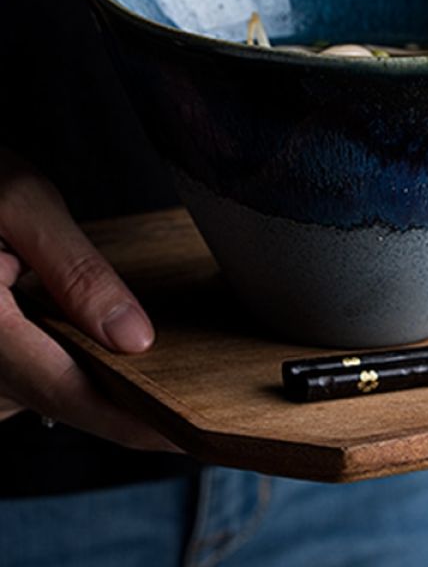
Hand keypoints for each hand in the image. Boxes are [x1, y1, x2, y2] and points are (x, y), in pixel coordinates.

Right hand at [0, 149, 179, 449]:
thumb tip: (135, 338)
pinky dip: (72, 360)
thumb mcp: (20, 203)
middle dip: (130, 396)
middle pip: (66, 399)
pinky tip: (103, 335)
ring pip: (49, 390)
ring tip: (160, 354)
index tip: (198, 432)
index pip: (75, 395)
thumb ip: (76, 269)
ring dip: (100, 377)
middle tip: (200, 384)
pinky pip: (32, 375)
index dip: (140, 420)